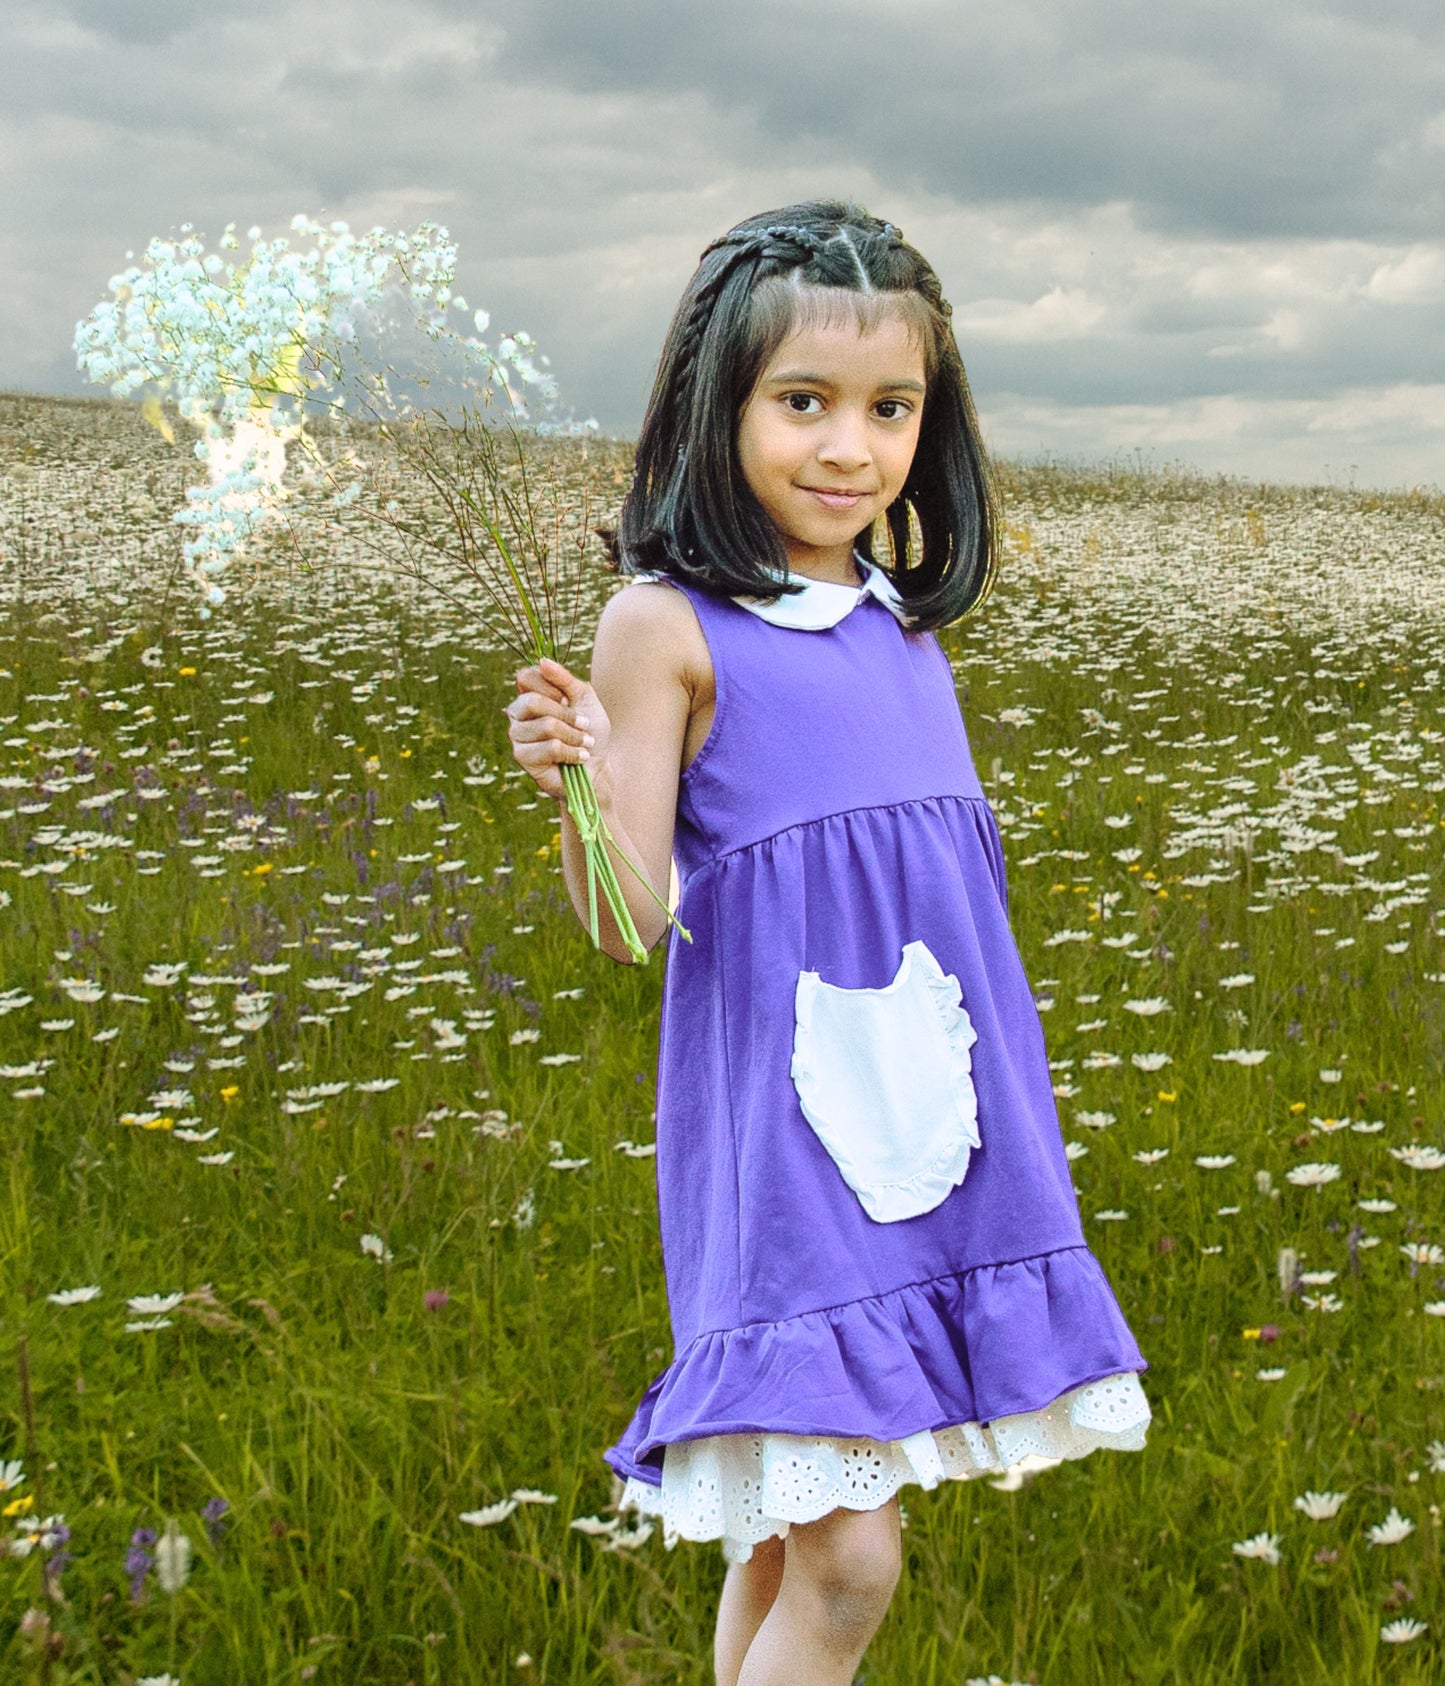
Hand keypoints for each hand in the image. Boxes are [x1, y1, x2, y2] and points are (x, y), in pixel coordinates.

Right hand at [505, 656, 609, 802]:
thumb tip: (542, 661)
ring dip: (574, 736)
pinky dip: (571, 752)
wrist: (599, 765)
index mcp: (529, 694)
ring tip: (584, 743)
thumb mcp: (584, 698)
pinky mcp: (522, 757)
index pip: (525, 677)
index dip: (551, 687)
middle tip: (584, 724)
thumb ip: (564, 679)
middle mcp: (517, 713)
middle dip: (567, 714)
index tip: (568, 699)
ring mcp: (517, 736)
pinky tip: (578, 758)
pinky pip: (550, 748)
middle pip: (533, 702)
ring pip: (546, 726)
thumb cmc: (590, 731)